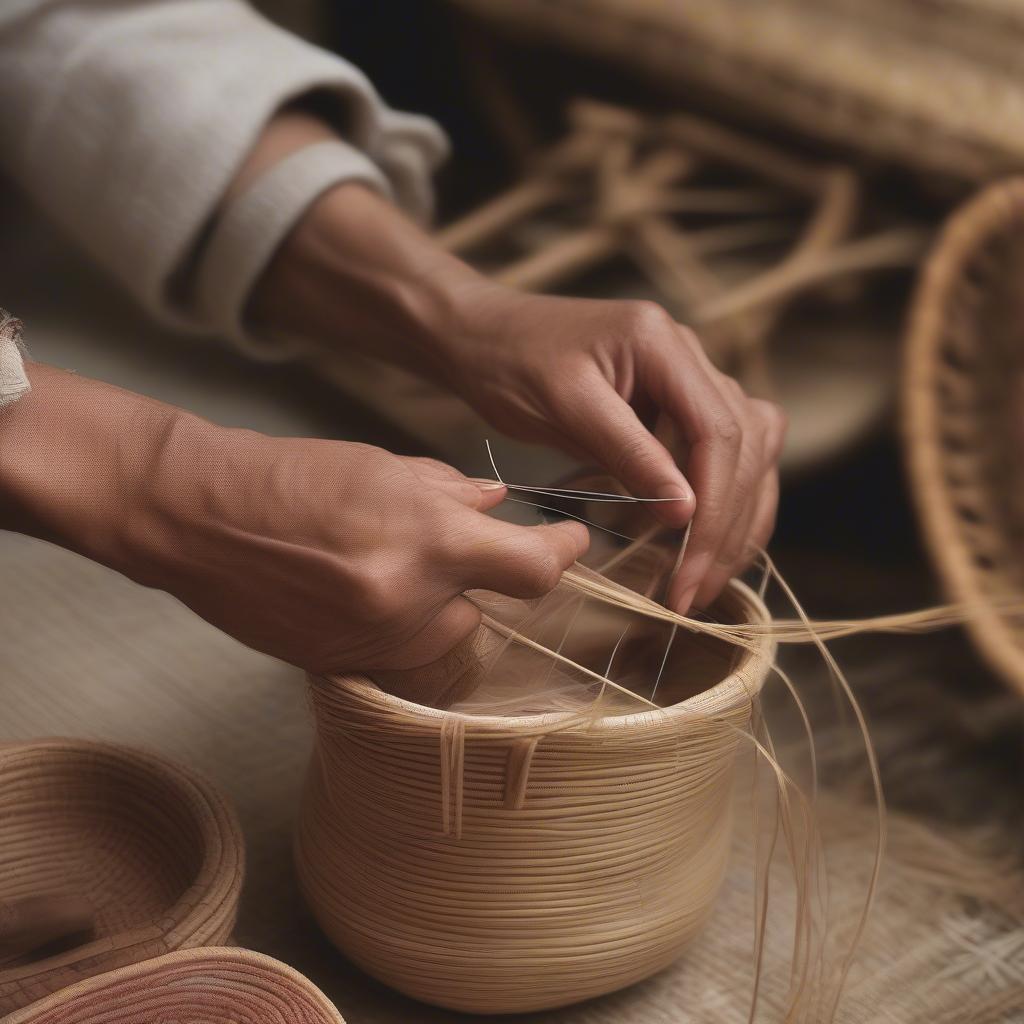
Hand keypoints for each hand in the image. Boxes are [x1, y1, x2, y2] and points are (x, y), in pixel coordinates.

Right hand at [137, 427, 587, 672]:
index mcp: (424, 541)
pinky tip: (350, 589)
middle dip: (470, 576)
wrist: (198, 517)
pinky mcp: (341, 667)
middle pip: (483, 606)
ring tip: (375, 563)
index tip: (572, 541)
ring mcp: (372, 643)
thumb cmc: (289, 476)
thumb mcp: (384, 466)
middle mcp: (406, 603)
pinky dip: (394, 625)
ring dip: (432, 604)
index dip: (563, 554)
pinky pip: (399, 652)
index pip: (531, 569)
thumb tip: (497, 506)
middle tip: (428, 542)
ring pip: (442, 633)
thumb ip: (451, 493)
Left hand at [248, 156, 783, 612]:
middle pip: (749, 448)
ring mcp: (679, 377)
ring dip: (730, 523)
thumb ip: (625, 452)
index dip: (714, 511)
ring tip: (694, 583)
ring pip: (743, 455)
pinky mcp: (660, 405)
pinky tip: (680, 549)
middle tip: (694, 594)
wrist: (463, 331)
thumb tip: (686, 508)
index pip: (722, 435)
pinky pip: (707, 460)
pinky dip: (704, 508)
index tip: (686, 576)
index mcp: (664, 343)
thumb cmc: (497, 357)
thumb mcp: (555, 405)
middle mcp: (686, 354)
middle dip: (731, 526)